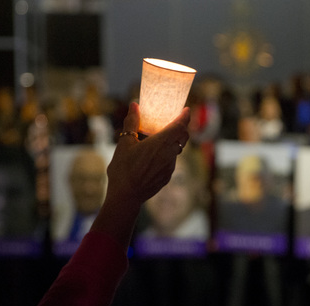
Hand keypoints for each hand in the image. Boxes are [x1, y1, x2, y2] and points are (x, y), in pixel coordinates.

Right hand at [91, 103, 190, 248]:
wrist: (126, 196)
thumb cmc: (123, 169)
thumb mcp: (124, 143)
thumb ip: (132, 122)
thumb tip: (134, 105)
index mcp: (161, 143)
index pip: (180, 126)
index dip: (185, 117)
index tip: (186, 110)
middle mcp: (170, 154)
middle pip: (183, 138)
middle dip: (182, 128)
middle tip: (176, 122)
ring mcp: (170, 167)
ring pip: (177, 150)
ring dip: (173, 143)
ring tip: (160, 140)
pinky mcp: (168, 177)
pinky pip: (171, 162)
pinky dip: (167, 155)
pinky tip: (155, 157)